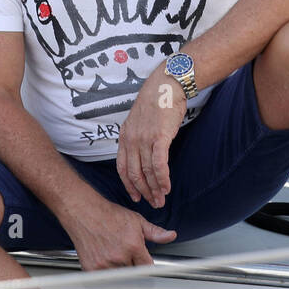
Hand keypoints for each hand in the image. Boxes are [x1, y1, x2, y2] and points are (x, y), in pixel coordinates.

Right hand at [62, 195, 176, 270]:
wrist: (84, 212)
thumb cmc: (108, 214)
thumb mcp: (136, 220)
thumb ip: (155, 232)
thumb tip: (171, 236)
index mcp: (133, 245)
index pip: (147, 267)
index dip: (145, 264)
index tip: (143, 262)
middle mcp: (120, 256)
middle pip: (133, 271)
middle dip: (132, 264)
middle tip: (125, 252)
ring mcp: (105, 264)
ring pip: (119, 275)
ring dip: (119, 267)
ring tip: (113, 251)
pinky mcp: (92, 268)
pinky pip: (104, 277)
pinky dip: (106, 270)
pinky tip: (104, 256)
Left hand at [116, 64, 186, 207]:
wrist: (166, 85)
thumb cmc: (156, 101)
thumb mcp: (139, 119)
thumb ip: (137, 136)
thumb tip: (142, 153)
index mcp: (125, 136)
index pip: (122, 167)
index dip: (129, 185)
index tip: (136, 196)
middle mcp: (131, 140)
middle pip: (134, 174)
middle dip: (144, 192)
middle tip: (153, 203)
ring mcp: (144, 139)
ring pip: (147, 172)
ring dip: (155, 189)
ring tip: (162, 200)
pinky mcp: (159, 137)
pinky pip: (159, 164)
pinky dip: (162, 179)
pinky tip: (167, 187)